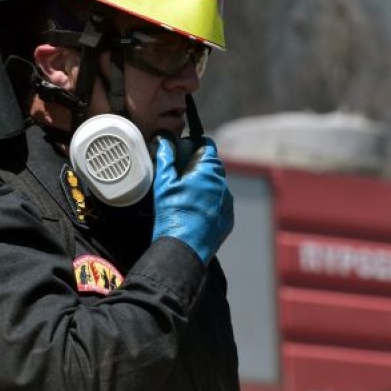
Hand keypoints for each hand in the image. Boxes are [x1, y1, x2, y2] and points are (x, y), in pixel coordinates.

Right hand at [151, 135, 233, 264]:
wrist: (184, 249)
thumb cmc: (173, 215)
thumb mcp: (163, 184)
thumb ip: (166, 158)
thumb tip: (164, 140)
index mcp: (208, 170)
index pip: (207, 145)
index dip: (194, 145)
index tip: (184, 151)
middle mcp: (222, 184)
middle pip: (212, 166)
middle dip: (198, 167)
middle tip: (180, 176)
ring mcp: (227, 202)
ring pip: (216, 186)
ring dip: (204, 187)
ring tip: (185, 198)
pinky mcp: (228, 218)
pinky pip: (220, 204)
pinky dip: (209, 204)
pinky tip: (193, 213)